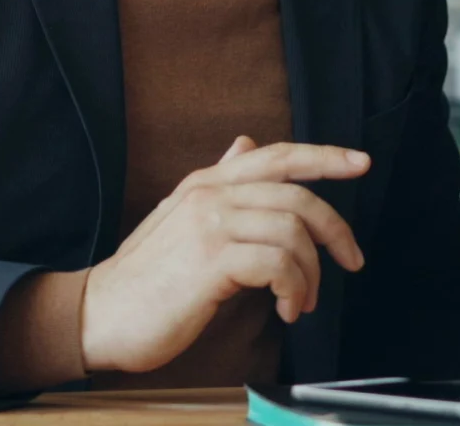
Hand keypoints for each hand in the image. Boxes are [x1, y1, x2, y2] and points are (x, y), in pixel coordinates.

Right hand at [78, 137, 368, 373]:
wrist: (98, 315)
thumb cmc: (147, 276)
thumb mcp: (182, 218)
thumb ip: (219, 182)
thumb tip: (245, 144)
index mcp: (206, 182)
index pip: (277, 155)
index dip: (324, 155)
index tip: (361, 162)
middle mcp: (209, 193)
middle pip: (297, 195)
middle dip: (335, 230)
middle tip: (351, 261)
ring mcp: (209, 224)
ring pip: (293, 232)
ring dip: (311, 274)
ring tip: (301, 301)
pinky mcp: (210, 260)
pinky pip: (278, 264)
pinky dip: (294, 290)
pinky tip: (286, 310)